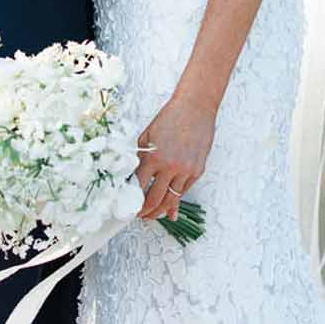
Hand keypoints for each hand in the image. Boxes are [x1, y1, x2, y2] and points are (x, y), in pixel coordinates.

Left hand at [135, 94, 214, 223]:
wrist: (195, 107)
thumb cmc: (170, 117)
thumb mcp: (148, 135)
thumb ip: (140, 156)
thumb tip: (135, 175)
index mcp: (154, 156)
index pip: (138, 186)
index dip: (131, 198)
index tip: (127, 204)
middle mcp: (170, 166)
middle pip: (154, 199)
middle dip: (145, 211)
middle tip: (139, 215)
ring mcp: (186, 170)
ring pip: (171, 200)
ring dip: (160, 211)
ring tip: (152, 215)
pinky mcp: (197, 171)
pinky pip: (184, 191)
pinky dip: (176, 200)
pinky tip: (170, 207)